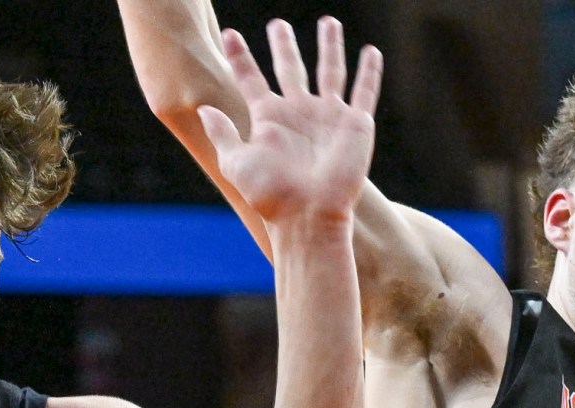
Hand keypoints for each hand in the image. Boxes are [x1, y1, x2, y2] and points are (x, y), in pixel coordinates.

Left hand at [201, 18, 380, 229]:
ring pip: (330, 70)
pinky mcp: (355, 125)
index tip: (229, 34)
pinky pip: (365, 91)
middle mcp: (298, 113)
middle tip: (277, 24)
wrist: (310, 218)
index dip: (239, 57)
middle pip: (290, 68)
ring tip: (328, 22)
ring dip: (329, 46)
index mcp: (269, 120)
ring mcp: (328, 117)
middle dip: (284, 45)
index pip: (250, 79)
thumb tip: (202, 108)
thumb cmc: (272, 196)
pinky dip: (370, 72)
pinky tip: (372, 52)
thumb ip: (222, 134)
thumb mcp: (237, 163)